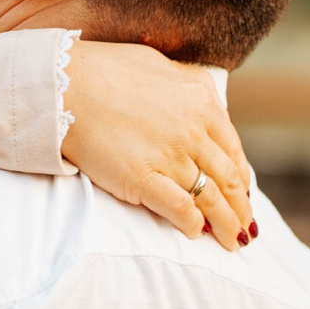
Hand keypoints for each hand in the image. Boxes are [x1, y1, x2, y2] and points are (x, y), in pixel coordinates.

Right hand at [58, 41, 255, 246]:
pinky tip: (195, 233)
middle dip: (240, 209)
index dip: (242, 179)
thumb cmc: (106, 70)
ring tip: (231, 242)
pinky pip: (179, 208)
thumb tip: (206, 100)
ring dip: (225, 225)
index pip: (233, 151)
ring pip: (210, 198)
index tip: (242, 196)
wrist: (64, 85)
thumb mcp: (163, 66)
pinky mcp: (142, 178)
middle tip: (245, 230)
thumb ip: (191, 85)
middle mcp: (194, 131)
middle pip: (228, 179)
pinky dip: (192, 224)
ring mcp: (170, 156)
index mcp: (202, 104)